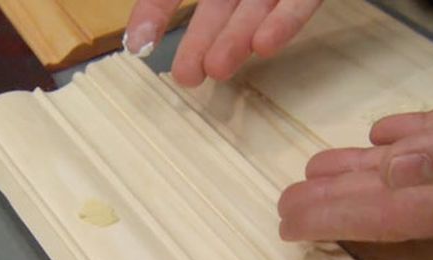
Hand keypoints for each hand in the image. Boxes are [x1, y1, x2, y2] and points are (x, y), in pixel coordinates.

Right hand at [125, 0, 321, 86]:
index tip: (136, 46)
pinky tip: (264, 46)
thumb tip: (133, 30)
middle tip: (186, 78)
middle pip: (216, 9)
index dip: (153, 13)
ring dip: (235, 39)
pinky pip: (298, 0)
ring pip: (252, 10)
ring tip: (217, 69)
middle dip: (200, 42)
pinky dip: (284, 22)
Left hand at [278, 90, 432, 241]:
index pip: (385, 214)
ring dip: (359, 170)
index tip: (291, 226)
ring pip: (408, 165)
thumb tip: (395, 169)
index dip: (334, 221)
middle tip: (288, 204)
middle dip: (333, 202)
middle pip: (386, 196)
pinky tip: (381, 136)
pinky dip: (406, 135)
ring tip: (316, 172)